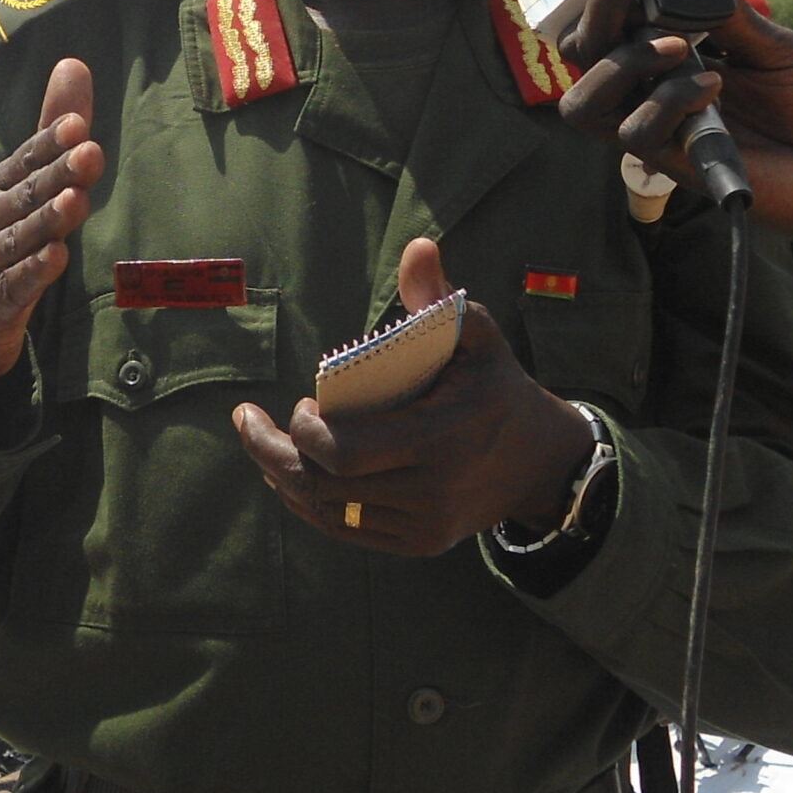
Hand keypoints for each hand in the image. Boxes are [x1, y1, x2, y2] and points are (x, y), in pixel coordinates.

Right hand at [0, 59, 104, 383]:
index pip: (24, 161)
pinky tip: (55, 258)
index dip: (48, 143)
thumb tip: (73, 64)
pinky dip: (33, 273)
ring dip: (47, 220)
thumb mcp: (21, 188)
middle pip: (24, 195)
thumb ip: (51, 134)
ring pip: (19, 239)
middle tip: (89, 151)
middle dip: (56, 173)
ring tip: (76, 201)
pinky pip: (13, 287)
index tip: (77, 124)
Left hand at [231, 238, 591, 556]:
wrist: (541, 462)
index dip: (303, 433)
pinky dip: (310, 505)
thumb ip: (438, 296)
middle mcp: (432, 492)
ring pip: (328, 513)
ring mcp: (425, 526)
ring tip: (261, 447)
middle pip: (323, 486)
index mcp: (442, 438)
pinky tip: (289, 480)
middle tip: (251, 424)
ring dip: (284, 480)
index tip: (300, 403)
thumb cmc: (496, 385)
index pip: (344, 452)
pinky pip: (347, 530)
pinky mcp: (419, 544)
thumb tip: (418, 247)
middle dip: (273, 454)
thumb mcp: (477, 334)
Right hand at [559, 0, 792, 255]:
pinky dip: (670, 100)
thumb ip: (734, 9)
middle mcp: (647, 92)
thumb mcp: (773, 47)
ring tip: (678, 44)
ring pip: (584, 101)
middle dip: (604, 0)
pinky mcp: (674, 163)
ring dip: (623, 61)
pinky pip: (637, 132)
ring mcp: (656, 129)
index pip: (606, 19)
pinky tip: (713, 86)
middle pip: (580, 49)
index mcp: (663, 59)